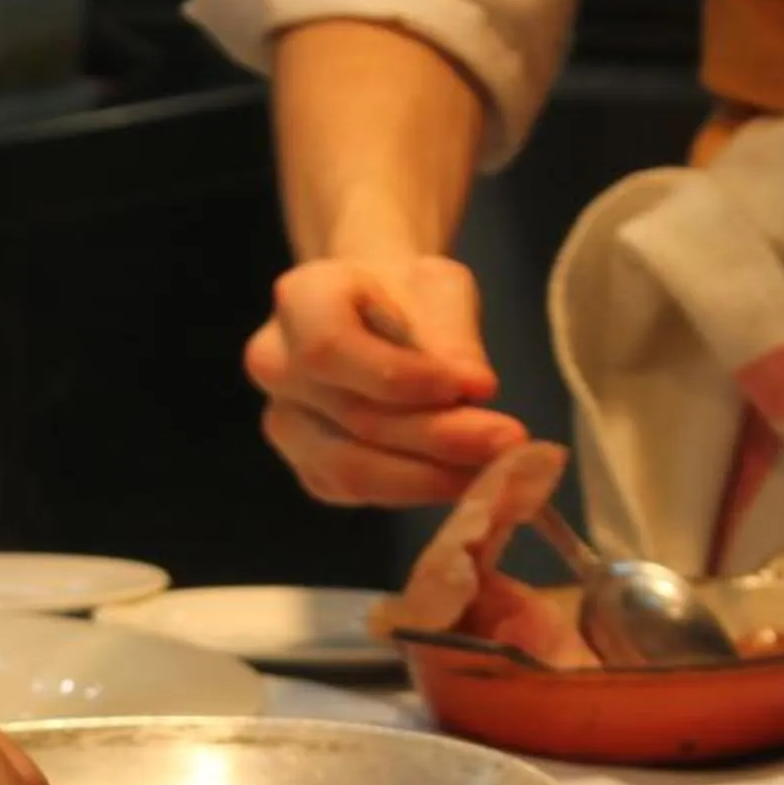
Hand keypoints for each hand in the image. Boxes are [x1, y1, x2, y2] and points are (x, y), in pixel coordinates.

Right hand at [244, 256, 524, 506]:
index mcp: (300, 299)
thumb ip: (451, 337)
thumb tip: (474, 392)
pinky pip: (358, 494)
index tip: (480, 387)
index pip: (333, 347)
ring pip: (351, 469)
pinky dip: (416, 492)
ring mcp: (284, 422)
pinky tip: (466, 482)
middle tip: (510, 442)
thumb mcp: (440, 290)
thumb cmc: (408, 295)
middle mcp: (274, 363)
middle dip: (438, 437)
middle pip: (353, 417)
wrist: (377, 314)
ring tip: (497, 471)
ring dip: (430, 477)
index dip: (405, 377)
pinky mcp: (307, 468)